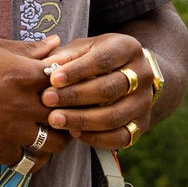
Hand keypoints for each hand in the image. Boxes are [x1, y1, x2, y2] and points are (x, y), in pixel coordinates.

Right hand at [0, 36, 71, 170]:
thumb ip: (28, 48)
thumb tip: (57, 42)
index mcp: (25, 75)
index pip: (66, 81)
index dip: (71, 84)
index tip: (67, 86)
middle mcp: (24, 104)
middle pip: (66, 115)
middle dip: (69, 114)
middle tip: (66, 113)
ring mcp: (14, 131)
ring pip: (54, 144)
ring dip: (57, 140)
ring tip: (52, 135)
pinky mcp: (1, 151)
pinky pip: (29, 162)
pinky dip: (34, 159)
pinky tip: (32, 152)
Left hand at [39, 32, 153, 150]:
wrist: (133, 75)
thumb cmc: (99, 59)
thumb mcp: (85, 48)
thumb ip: (66, 56)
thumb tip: (43, 67)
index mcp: (128, 48)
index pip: (103, 59)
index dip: (77, 70)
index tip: (53, 79)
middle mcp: (142, 74)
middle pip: (109, 89)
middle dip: (75, 96)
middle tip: (47, 100)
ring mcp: (144, 101)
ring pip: (114, 116)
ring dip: (82, 120)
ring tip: (55, 120)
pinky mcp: (142, 124)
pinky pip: (120, 137)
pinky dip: (96, 138)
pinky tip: (74, 133)